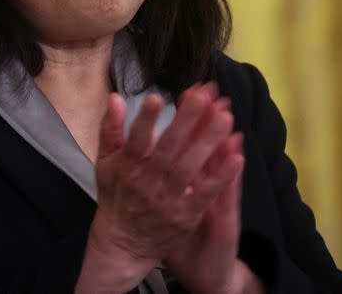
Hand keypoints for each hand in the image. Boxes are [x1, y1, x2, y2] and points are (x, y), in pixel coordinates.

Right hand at [84, 84, 242, 283]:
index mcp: (127, 167)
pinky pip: (205, 194)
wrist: (123, 244)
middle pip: (168, 148)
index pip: (136, 140)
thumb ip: (110, 129)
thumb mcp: (104, 162)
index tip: (157, 97)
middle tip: (203, 97)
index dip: (146, 120)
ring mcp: (168, 199)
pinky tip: (237, 157)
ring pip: (189, 167)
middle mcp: (147, 182)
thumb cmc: (116, 196)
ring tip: (225, 118)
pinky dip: (221, 177)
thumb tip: (115, 97)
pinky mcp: (186, 215)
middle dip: (186, 121)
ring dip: (208, 143)